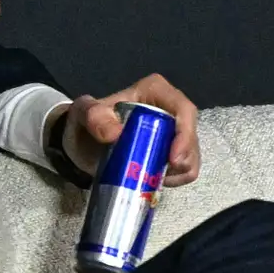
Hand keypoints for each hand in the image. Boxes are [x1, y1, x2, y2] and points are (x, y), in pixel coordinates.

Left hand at [51, 75, 202, 186]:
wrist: (81, 144)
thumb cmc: (85, 123)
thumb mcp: (84, 114)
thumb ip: (95, 117)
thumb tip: (115, 133)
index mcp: (156, 92)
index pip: (183, 109)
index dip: (185, 133)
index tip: (173, 158)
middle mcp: (170, 110)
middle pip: (191, 134)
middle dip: (184, 157)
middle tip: (164, 175)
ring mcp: (173, 133)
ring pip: (192, 153)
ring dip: (180, 171)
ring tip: (155, 179)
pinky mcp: (171, 152)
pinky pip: (186, 168)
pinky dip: (177, 178)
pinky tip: (157, 181)